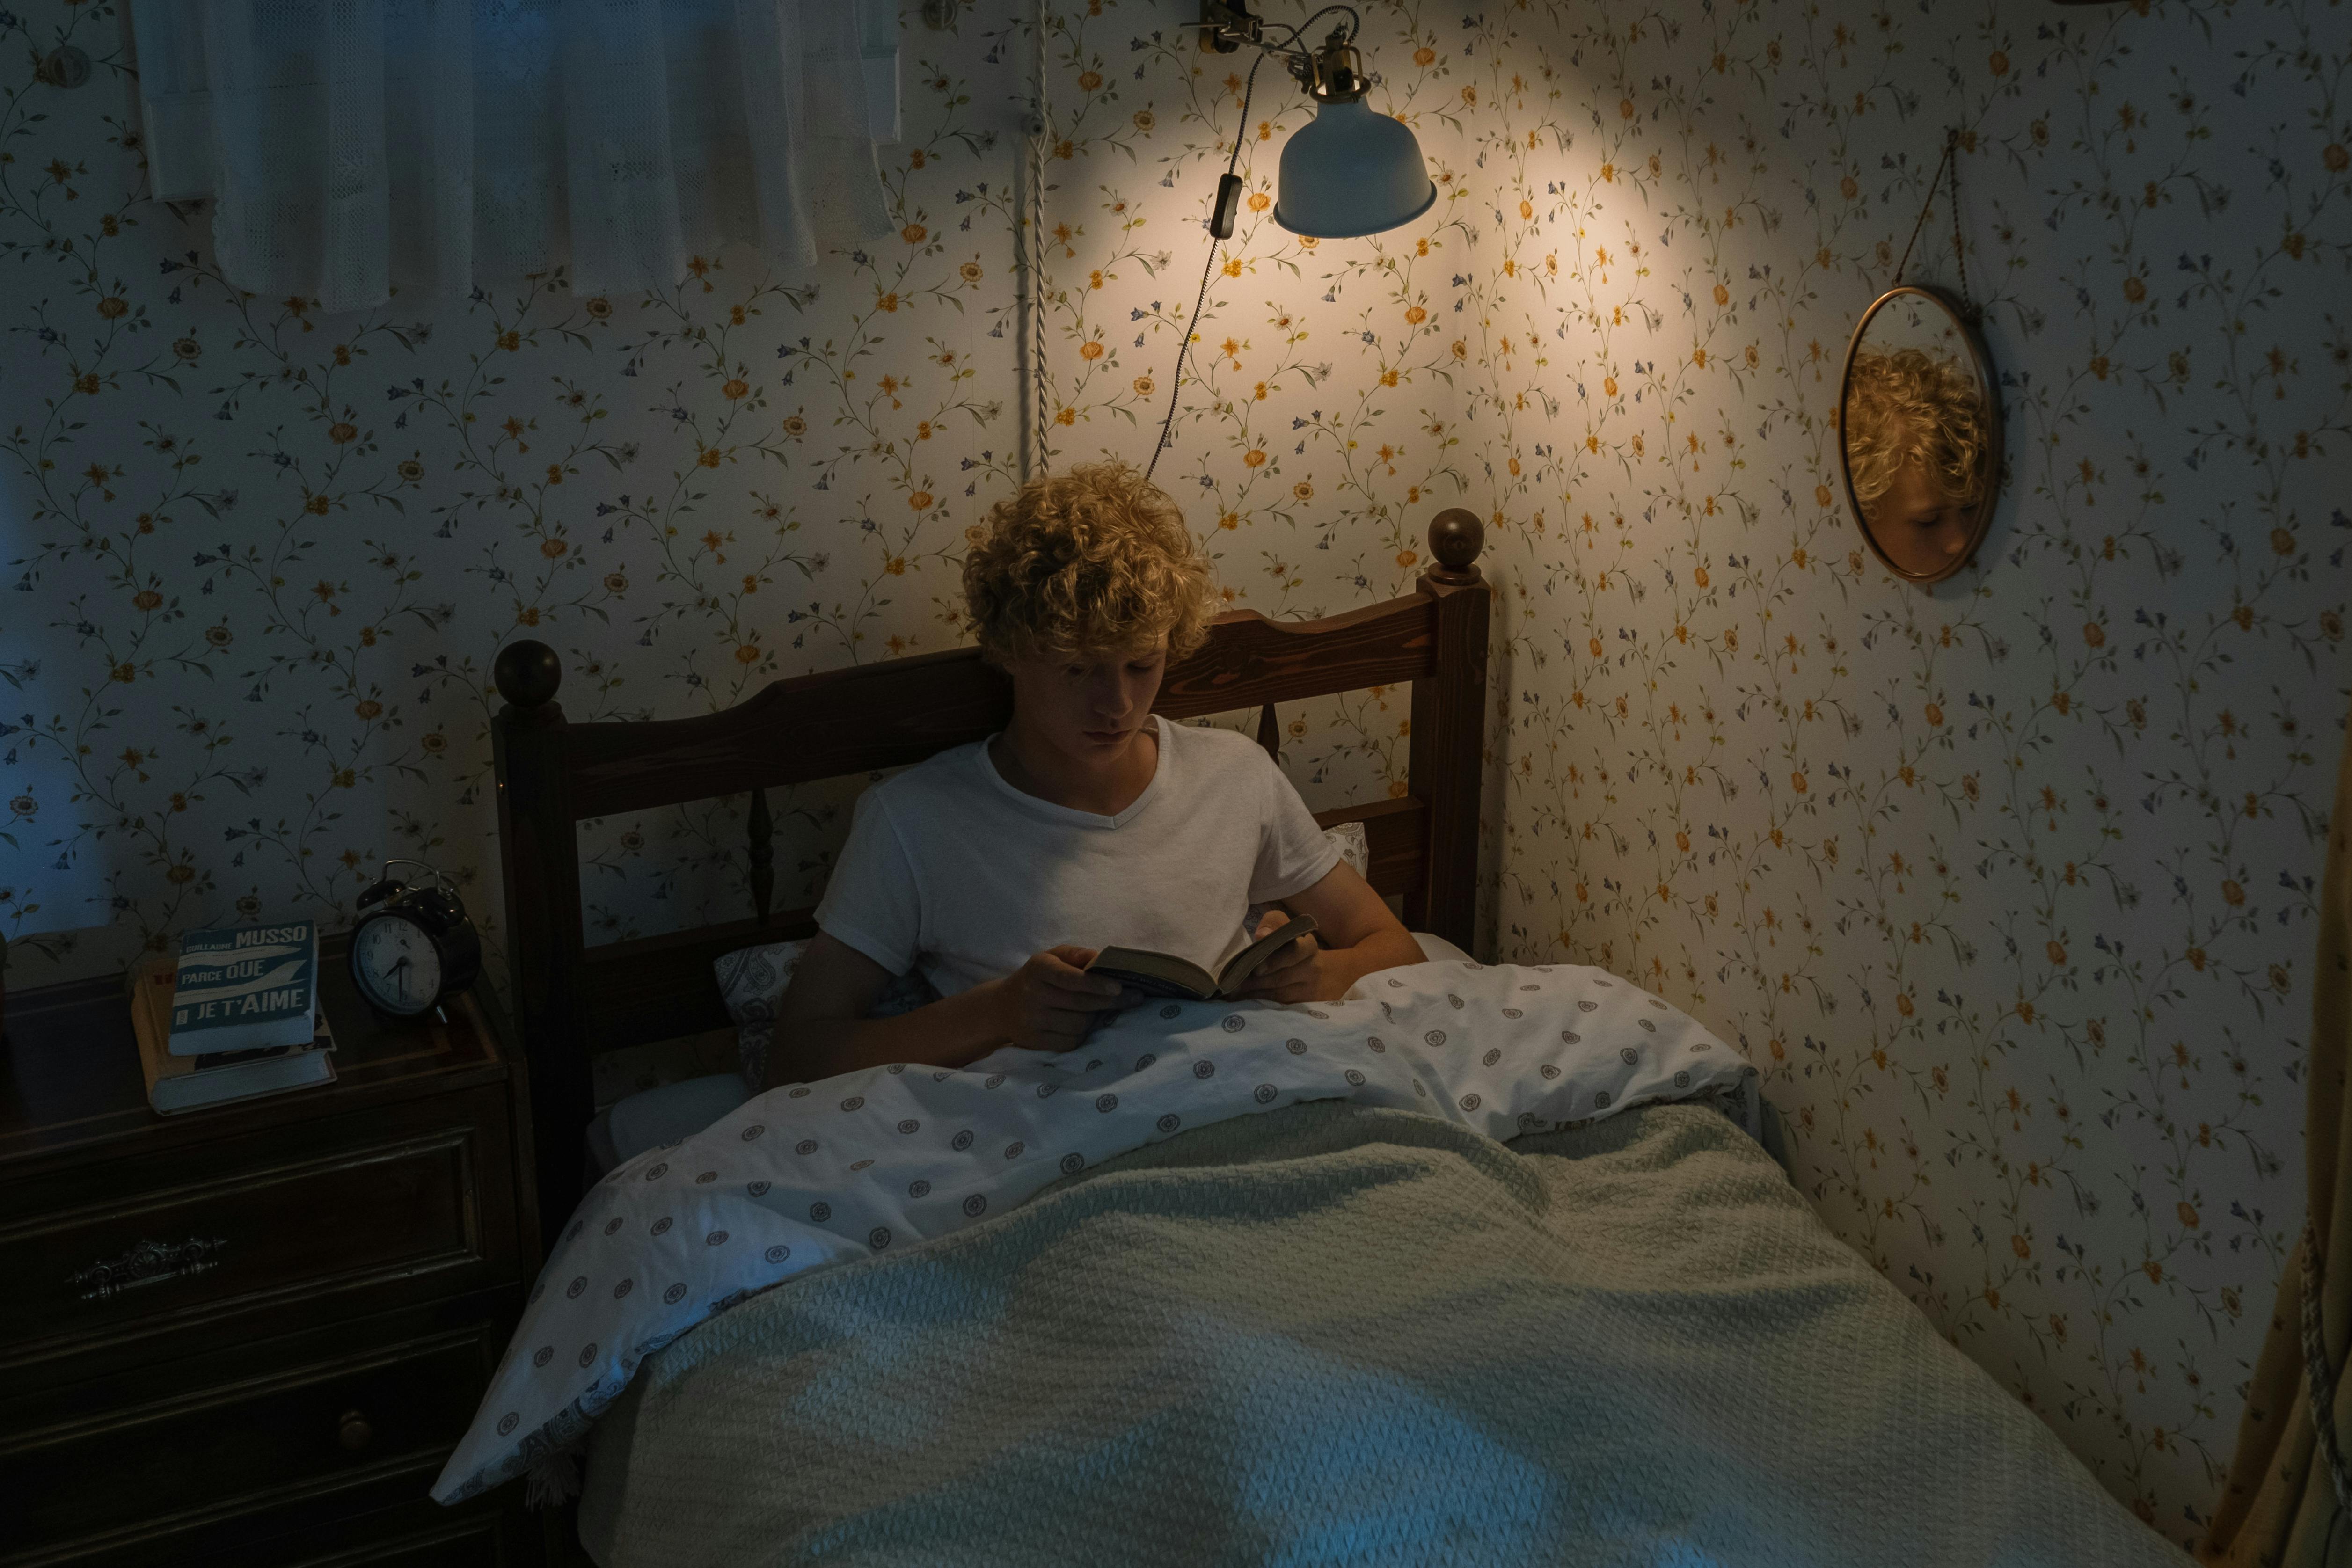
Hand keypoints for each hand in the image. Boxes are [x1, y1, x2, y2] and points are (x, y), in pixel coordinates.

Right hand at [986, 946, 1138, 1051]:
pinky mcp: (1035, 1041)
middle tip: (1133, 998)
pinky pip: (1071, 1041)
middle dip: (1110, 1002)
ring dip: (1094, 1018)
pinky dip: (1082, 1033)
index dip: (1097, 984)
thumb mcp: (1052, 957)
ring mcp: (1032, 1020)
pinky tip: (1080, 1023)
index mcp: (1038, 969)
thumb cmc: (1037, 977)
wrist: (1002, 1007)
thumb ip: (1078, 955)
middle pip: (1080, 1004)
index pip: (1070, 978)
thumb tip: (1103, 958)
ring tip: (1096, 1009)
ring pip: (1079, 1024)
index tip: (1119, 988)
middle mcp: (1033, 994)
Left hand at [1234, 910, 1328, 1003]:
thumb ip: (1273, 924)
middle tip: (1237, 980)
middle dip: (1257, 980)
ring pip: (1279, 992)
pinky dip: (1259, 1000)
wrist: (1314, 972)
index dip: (1274, 960)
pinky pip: (1279, 1004)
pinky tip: (1243, 997)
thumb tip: (1263, 934)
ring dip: (1254, 991)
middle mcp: (1313, 967)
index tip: (1256, 967)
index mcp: (1308, 946)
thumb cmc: (1290, 946)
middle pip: (1283, 976)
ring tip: (1235, 989)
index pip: (1294, 951)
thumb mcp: (1284, 928)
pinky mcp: (1303, 1004)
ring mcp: (1310, 988)